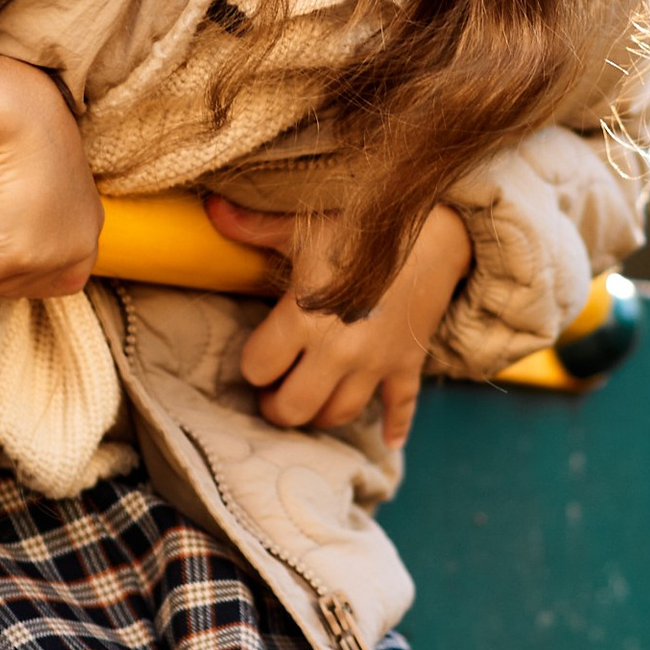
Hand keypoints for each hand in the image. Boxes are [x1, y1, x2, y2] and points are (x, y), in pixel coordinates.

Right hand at [0, 39, 100, 297]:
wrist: (13, 108)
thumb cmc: (19, 132)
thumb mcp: (40, 174)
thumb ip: (35, 204)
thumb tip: (1, 224)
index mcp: (87, 229)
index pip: (47, 278)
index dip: (0, 272)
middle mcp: (82, 247)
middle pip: (20, 286)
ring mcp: (56, 253)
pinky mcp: (23, 252)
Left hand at [207, 199, 471, 445]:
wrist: (438, 225)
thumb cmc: (362, 222)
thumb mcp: (302, 224)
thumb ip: (252, 225)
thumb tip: (212, 209)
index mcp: (304, 317)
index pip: (258, 367)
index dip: (252, 365)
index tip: (256, 356)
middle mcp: (337, 350)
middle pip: (294, 407)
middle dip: (276, 406)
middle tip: (272, 394)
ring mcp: (375, 362)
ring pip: (339, 414)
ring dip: (320, 415)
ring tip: (309, 401)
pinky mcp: (407, 363)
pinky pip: (402, 407)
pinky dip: (396, 426)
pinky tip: (389, 440)